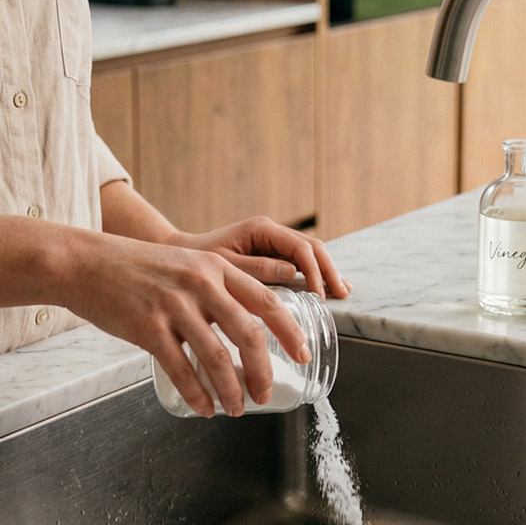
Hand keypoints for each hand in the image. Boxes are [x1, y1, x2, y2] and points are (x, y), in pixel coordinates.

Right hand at [57, 232, 309, 417]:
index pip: (267, 302)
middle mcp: (200, 283)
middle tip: (265, 394)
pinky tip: (204, 407)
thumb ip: (216, 289)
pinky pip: (182, 370)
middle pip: (249, 335)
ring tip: (234, 409)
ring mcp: (174, 306)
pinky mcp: (148, 328)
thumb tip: (247, 328)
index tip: (302, 355)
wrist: (87, 263)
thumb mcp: (187, 265)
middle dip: (263, 372)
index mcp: (216, 268)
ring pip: (217, 358)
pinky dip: (198, 395)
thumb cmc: (138, 268)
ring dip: (231, 391)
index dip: (290, 333)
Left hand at [168, 216, 350, 298]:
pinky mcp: (271, 251)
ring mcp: (273, 240)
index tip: (320, 295)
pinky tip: (326, 287)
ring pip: (310, 252)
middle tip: (341, 294)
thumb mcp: (227, 267)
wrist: (183, 256)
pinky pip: (300, 260)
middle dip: (329, 270)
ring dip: (327, 271)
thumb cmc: (198, 263)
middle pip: (312, 247)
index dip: (315, 271)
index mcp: (261, 229)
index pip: (300, 248)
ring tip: (342, 291)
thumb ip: (258, 268)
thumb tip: (293, 272)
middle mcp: (271, 231)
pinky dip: (315, 272)